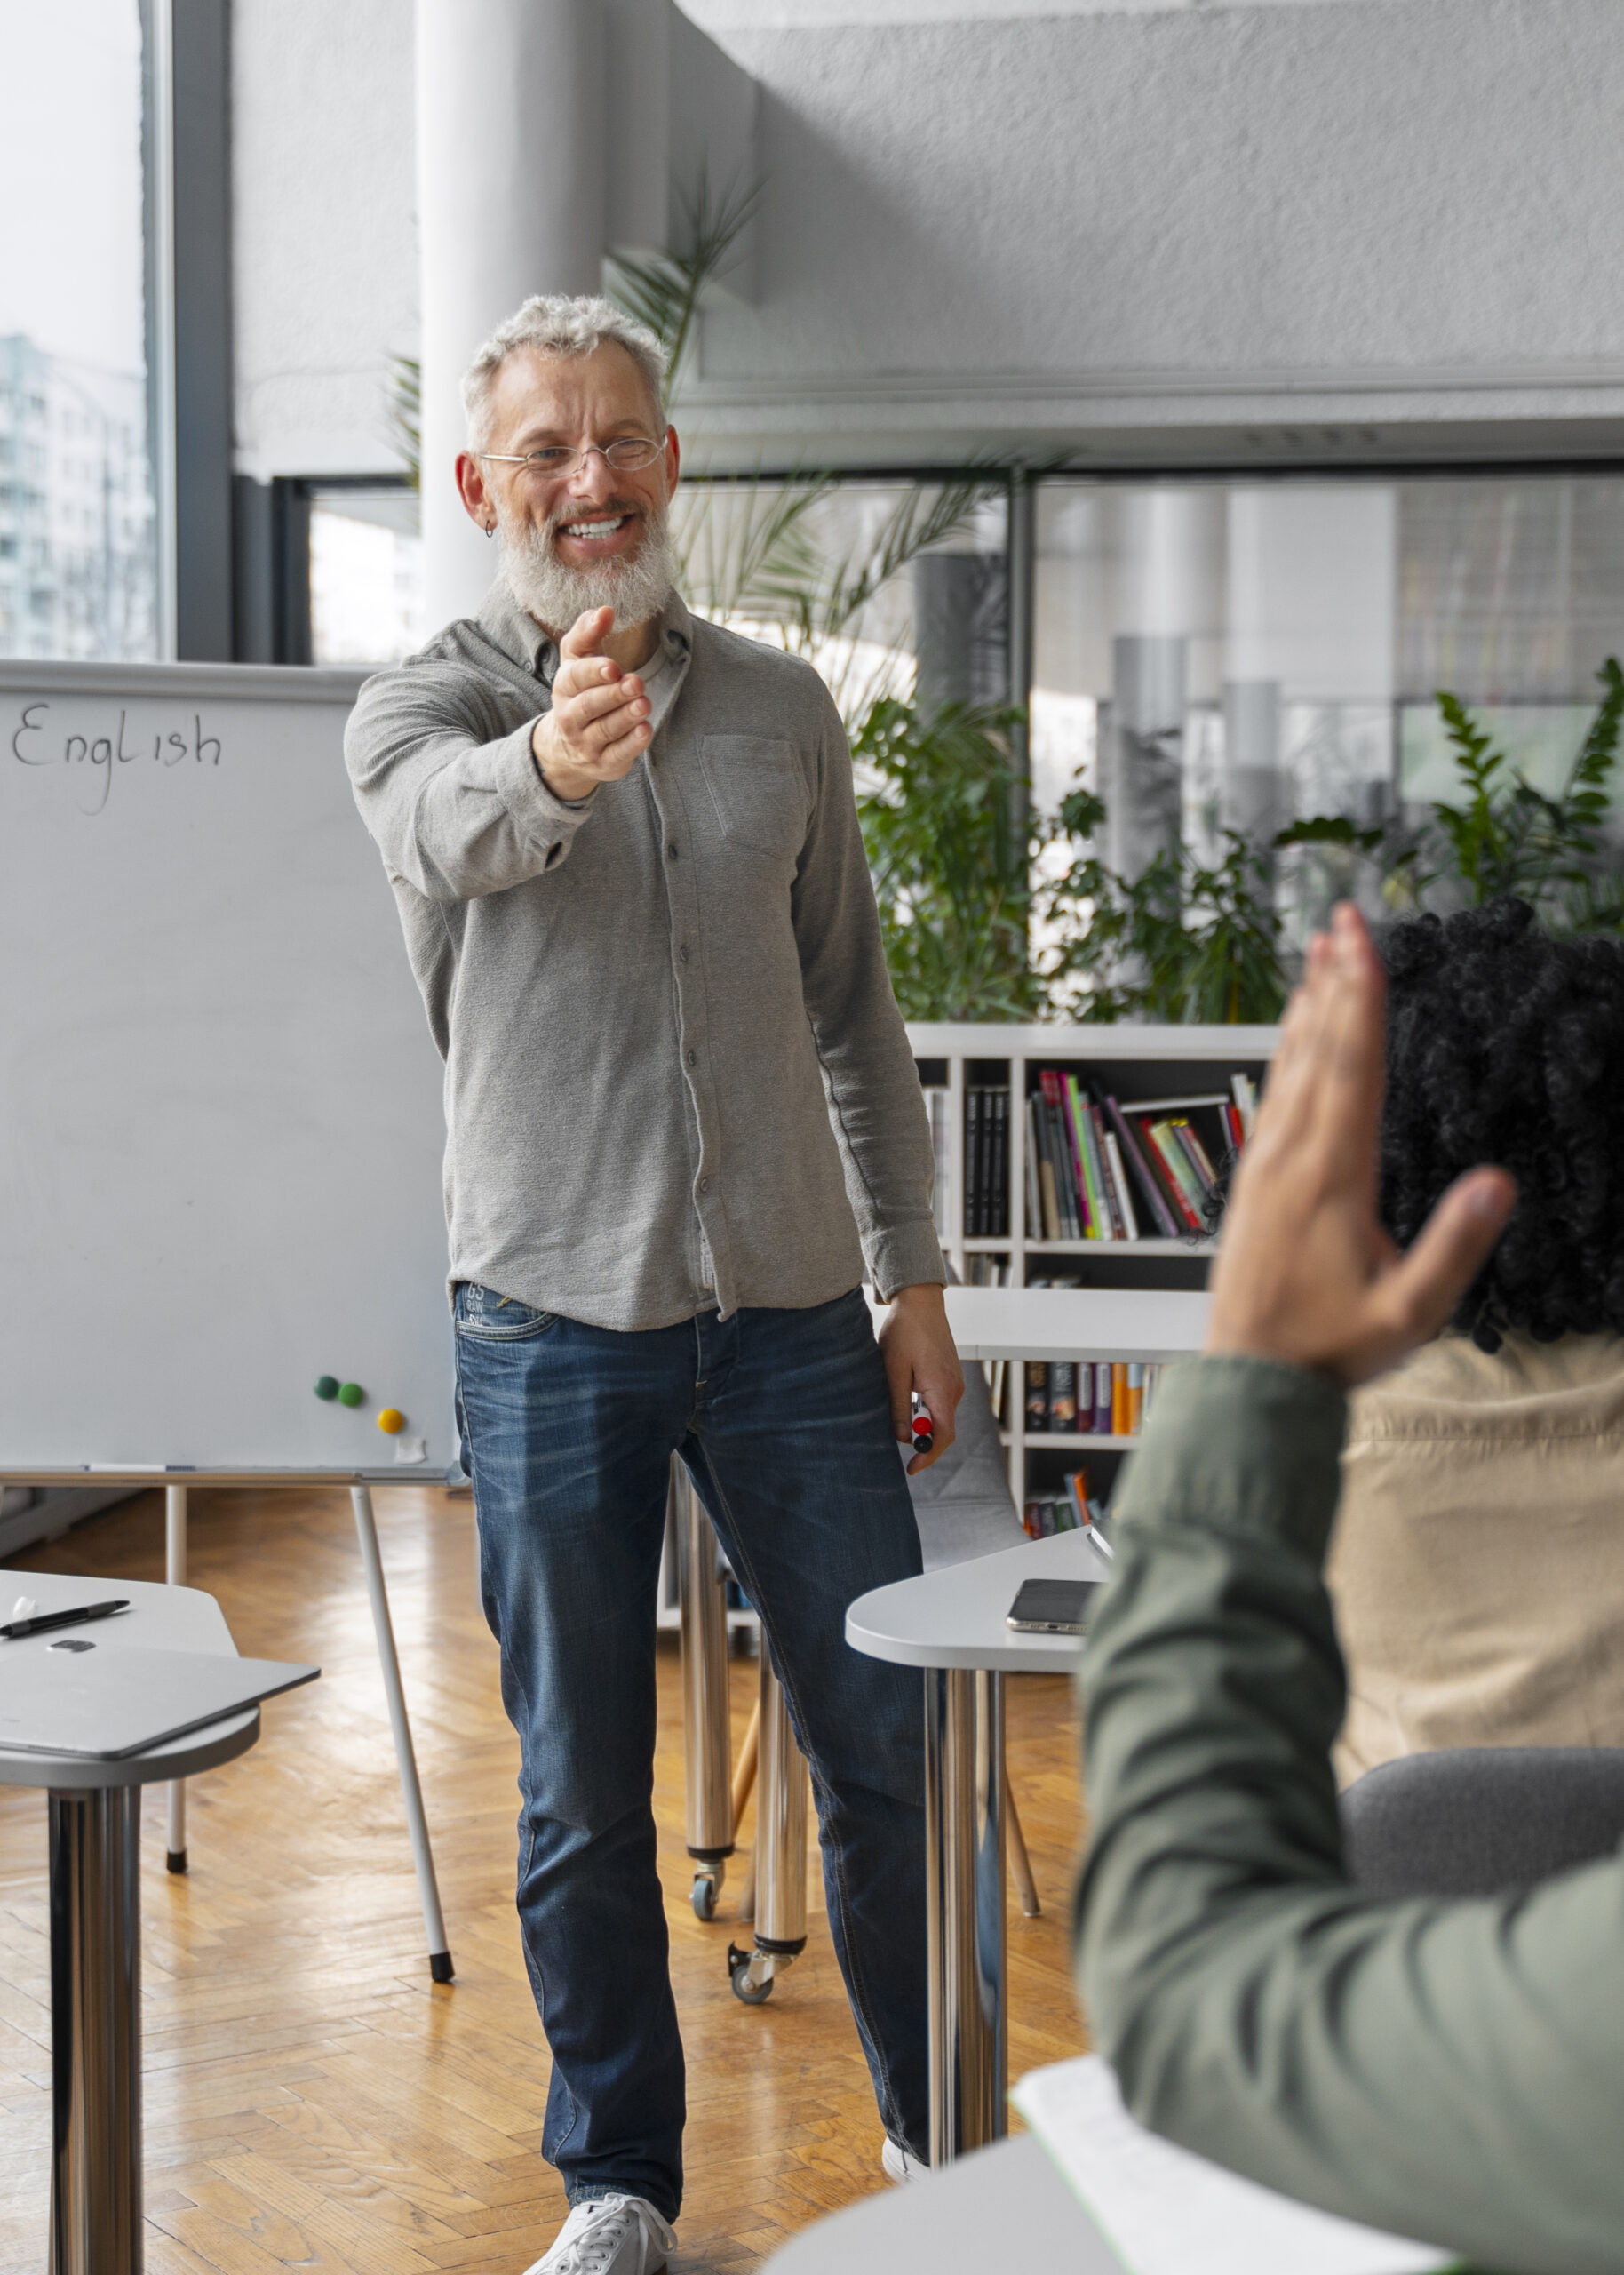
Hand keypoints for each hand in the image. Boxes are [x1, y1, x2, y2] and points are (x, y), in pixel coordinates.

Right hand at [531, 607, 651, 799]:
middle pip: (589, 706)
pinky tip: (645, 730)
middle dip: (613, 694)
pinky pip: (617, 755)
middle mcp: (570, 717)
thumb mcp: (578, 660)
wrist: (566, 746)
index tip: (613, 666)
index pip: (575, 678)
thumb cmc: (580, 691)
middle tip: (636, 683)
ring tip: (644, 704)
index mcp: (564, 687)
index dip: (593, 672)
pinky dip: (632, 744)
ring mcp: (586, 743)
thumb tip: (604, 609)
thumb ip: (588, 632)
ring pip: (605, 730)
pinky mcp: (604, 763)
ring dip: (626, 717)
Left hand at [878, 1283, 964, 1474]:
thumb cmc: (904, 1332)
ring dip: (922, 1424)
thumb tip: (902, 1437)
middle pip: (943, 1429)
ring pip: (941, 1416)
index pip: (943, 1436)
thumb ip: (898, 1406)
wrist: (920, 1301)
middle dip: (923, 1441)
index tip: (912, 1468)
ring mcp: (955, 1382)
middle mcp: (955, 1389)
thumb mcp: (893, 1371)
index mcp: (942, 1389)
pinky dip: (926, 1410)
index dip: (929, 1456)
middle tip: (899, 1444)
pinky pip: (941, 1402)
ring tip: (899, 1419)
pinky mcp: (950, 1376)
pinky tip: (907, 1401)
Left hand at [1205, 904, 1515, 1386]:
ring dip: (1308, 1007)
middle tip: (1343, 919)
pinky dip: (1287, 1053)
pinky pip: (1272, 1097)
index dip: (1362, 1002)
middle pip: (1319, 1052)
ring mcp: (1266, 1167)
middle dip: (1336, 982)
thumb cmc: (1331, 1348)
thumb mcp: (1411, 1315)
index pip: (1353, 1070)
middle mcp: (1291, 1159)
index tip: (1365, 943)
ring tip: (1320, 952)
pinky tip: (1294, 1033)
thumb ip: (1455, 1248)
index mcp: (1332, 1178)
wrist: (1251, 1379)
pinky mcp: (1253, 1181)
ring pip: (1289, 1068)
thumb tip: (1499, 1184)